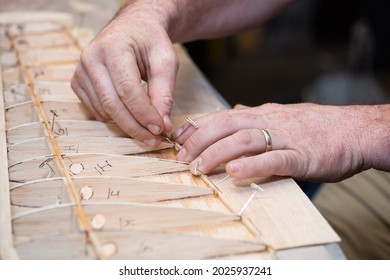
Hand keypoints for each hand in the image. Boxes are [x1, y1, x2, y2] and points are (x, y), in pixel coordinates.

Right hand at [71, 4, 177, 145]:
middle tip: (154, 139)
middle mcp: (90, 58)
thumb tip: (162, 125)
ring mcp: (80, 71)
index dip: (144, 114)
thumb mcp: (166, 61)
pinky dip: (115, 118)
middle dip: (135, 127)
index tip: (161, 129)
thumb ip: (164, 92)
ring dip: (127, 124)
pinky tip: (130, 112)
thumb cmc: (151, 42)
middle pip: (112, 104)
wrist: (132, 28)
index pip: (127, 90)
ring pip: (104, 111)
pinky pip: (96, 111)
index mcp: (113, 47)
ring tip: (147, 126)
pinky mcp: (78, 82)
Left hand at [173, 103, 372, 181]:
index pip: (222, 116)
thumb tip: (232, 109)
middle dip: (199, 140)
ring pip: (245, 140)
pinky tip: (234, 173)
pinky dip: (252, 166)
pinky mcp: (301, 156)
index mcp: (262, 114)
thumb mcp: (280, 115)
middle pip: (226, 125)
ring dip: (218, 153)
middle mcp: (269, 121)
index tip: (177, 138)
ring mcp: (285, 138)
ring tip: (199, 167)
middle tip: (181, 158)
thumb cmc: (315, 127)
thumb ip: (254, 115)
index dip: (197, 127)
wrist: (353, 131)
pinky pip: (274, 160)